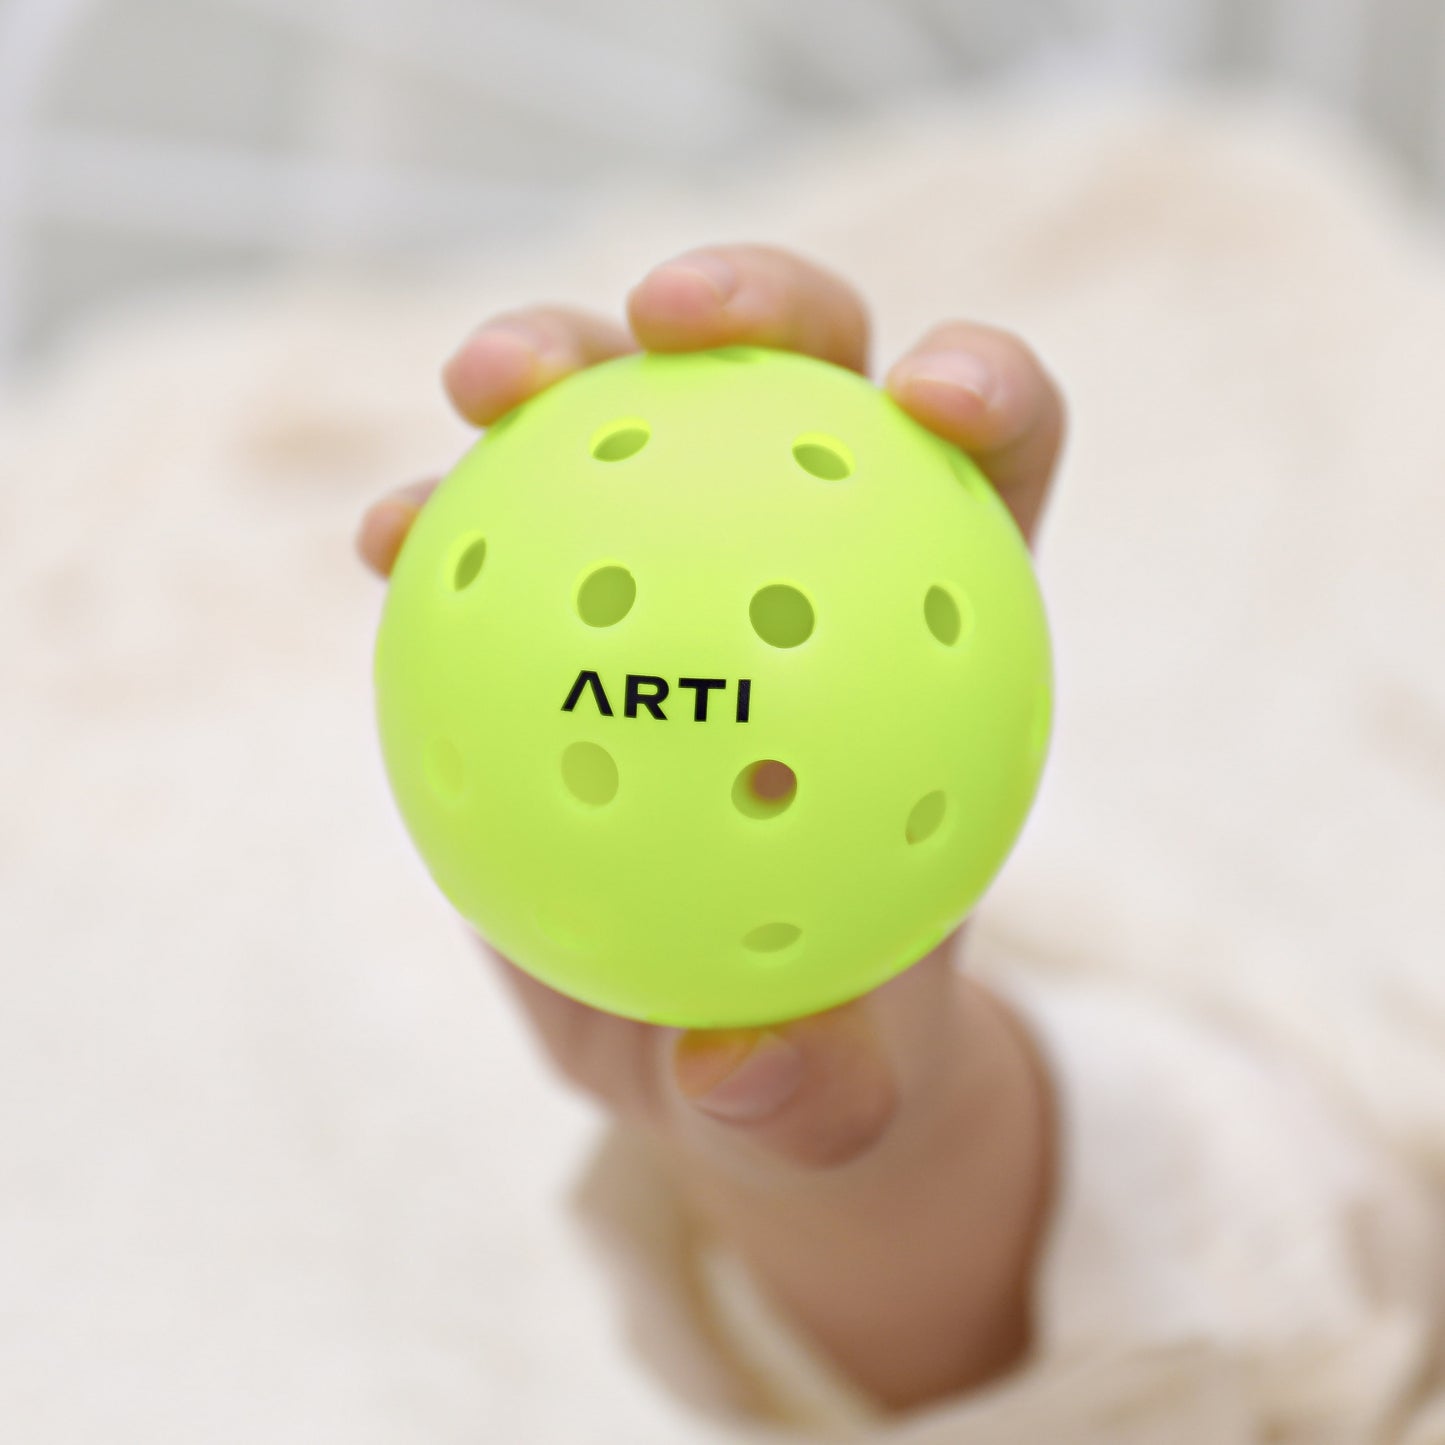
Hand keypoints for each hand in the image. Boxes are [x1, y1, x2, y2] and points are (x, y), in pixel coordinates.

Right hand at [357, 243, 1064, 1410]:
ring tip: (481, 386)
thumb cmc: (811, 1062)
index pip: (995, 462)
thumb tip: (747, 1067)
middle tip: (660, 321)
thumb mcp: (829, 1112)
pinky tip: (391, 543)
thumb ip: (814, 1098)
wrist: (713, 1052)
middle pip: (806, 379)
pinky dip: (450, 520)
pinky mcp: (558, 617)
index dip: (982, 387)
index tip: (928, 396)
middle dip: (752, 302)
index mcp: (933, 640)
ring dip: (557, 363)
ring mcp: (673, 578)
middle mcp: (811, 571)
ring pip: (628, 416)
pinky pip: (499, 539)